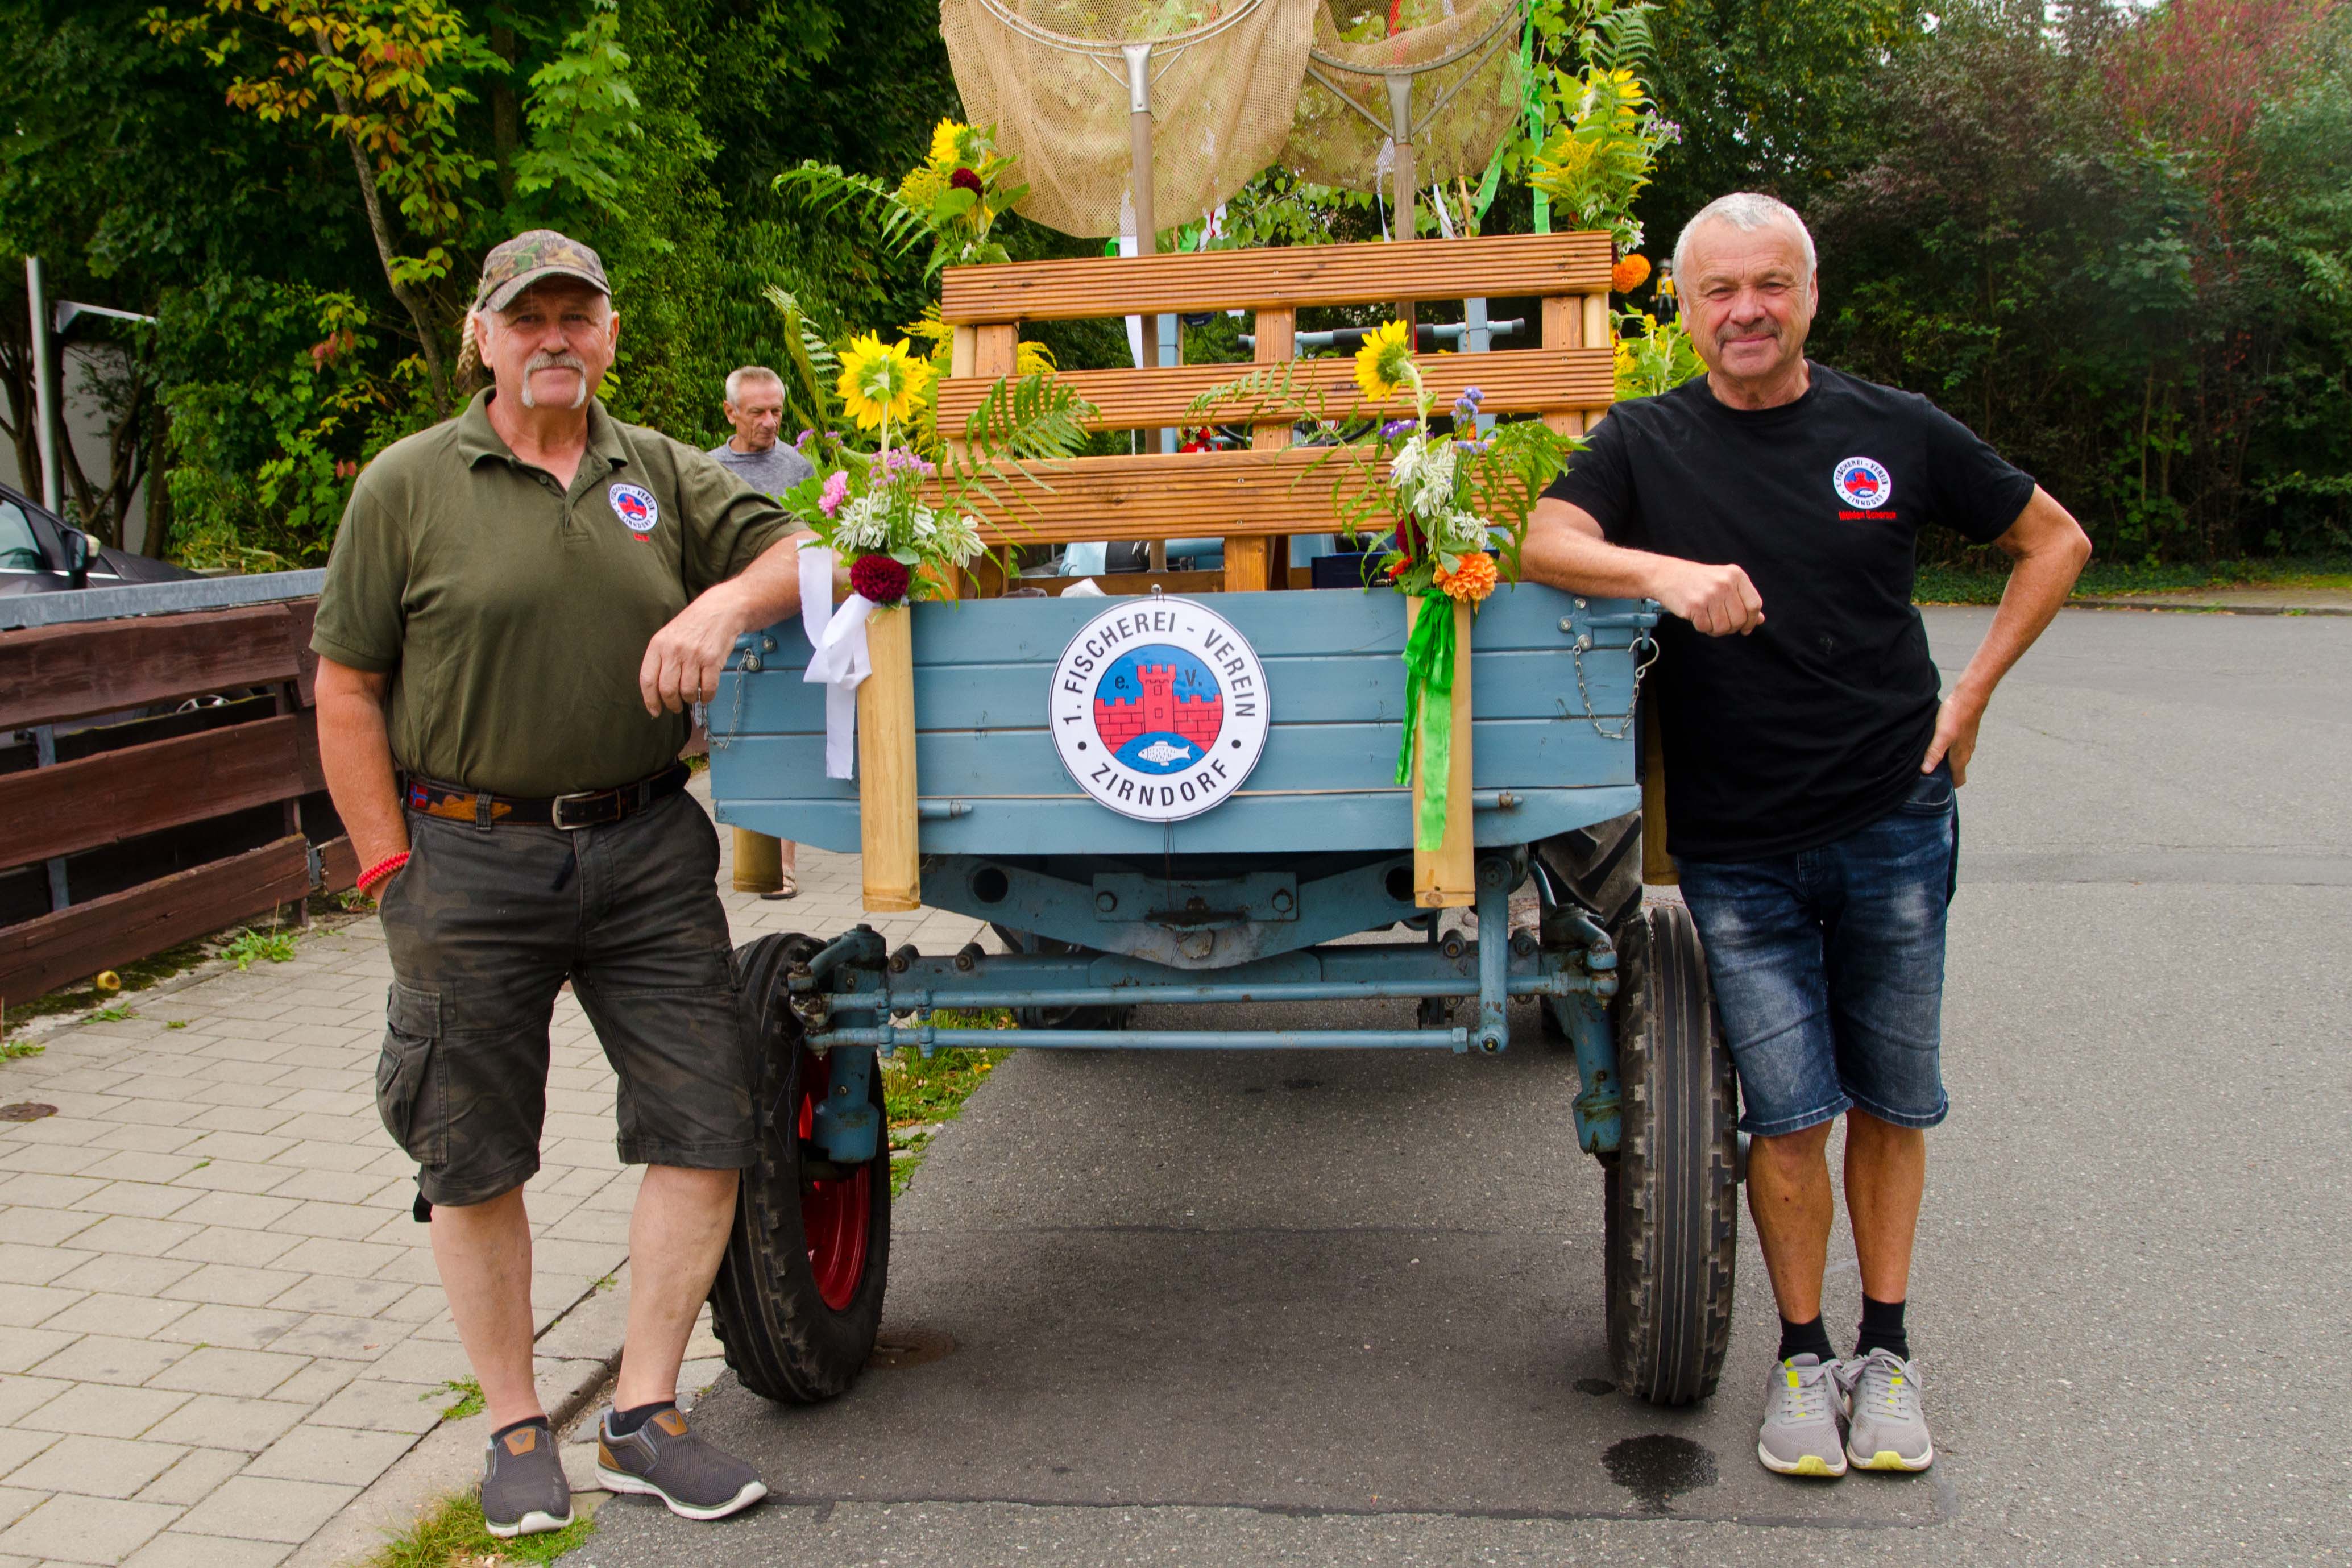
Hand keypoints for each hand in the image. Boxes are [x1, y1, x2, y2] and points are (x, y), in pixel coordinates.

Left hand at [640, 584, 748, 716]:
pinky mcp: (713, 660)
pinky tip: (706, 694)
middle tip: (676, 706)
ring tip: (693, 696)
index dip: (650, 700)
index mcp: (658, 644)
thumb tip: (657, 691)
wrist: (721, 609)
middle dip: (672, 704)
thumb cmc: (694, 625)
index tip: (655, 710)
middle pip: (667, 690)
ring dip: (691, 699)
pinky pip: (708, 689)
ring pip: (688, 692)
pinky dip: (707, 697)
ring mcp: (694, 655)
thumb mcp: (669, 636)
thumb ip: (661, 660)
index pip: (648, 679)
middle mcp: (674, 650)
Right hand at [1655, 559, 1763, 636]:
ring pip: (1723, 627)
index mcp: (1735, 575)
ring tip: (1708, 620)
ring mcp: (1710, 595)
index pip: (1754, 605)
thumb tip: (1759, 619)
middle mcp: (1725, 583)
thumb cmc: (1697, 580)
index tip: (1746, 628)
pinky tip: (1697, 618)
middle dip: (1732, 627)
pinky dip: (1702, 628)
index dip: (1752, 620)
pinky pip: (1706, 628)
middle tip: (1722, 624)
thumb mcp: (1723, 582)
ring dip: (1716, 630)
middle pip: (1740, 619)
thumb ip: (1742, 599)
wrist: (1666, 575)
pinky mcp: (1695, 606)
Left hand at [1921, 692, 1984, 783]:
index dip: (1949, 786)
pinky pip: (1956, 748)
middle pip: (1956, 771)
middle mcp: (1965, 752)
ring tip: (1929, 760)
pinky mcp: (1964, 734)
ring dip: (1945, 762)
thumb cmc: (1956, 715)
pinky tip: (1936, 743)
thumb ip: (1934, 753)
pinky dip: (1947, 751)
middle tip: (1927, 774)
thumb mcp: (1942, 736)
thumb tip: (1926, 771)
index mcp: (1960, 757)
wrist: (1970, 696)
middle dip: (1944, 775)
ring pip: (1956, 759)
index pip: (1959, 780)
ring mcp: (1966, 743)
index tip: (1935, 787)